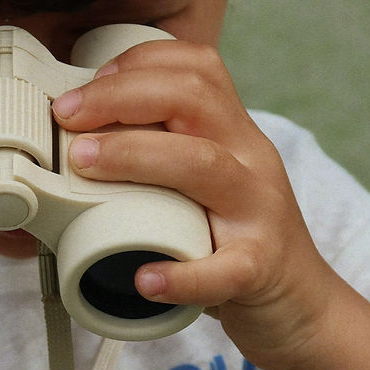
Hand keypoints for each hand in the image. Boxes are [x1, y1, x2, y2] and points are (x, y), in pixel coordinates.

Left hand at [52, 39, 340, 369]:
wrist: (303, 306)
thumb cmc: (237, 242)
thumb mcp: (207, 185)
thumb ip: (163, 157)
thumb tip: (77, 146)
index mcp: (235, 134)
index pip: (196, 69)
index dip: (136, 63)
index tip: (85, 87)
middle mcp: (250, 161)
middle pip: (194, 99)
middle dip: (121, 96)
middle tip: (66, 117)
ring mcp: (259, 214)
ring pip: (205, 166)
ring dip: (136, 156)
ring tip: (85, 164)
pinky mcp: (260, 270)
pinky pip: (226, 268)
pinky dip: (183, 275)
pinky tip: (145, 279)